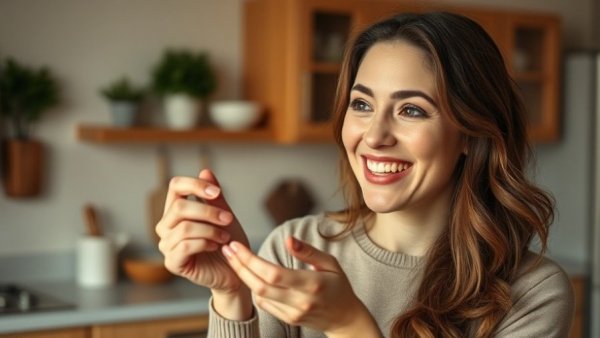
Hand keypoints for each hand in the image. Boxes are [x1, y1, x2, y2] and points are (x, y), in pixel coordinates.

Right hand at [156, 169, 248, 292]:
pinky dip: (205, 243)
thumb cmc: (227, 243)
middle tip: (229, 219)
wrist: (234, 272)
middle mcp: (166, 226)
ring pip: (184, 228)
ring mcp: (166, 245)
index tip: (216, 193)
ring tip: (225, 237)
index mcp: (176, 211)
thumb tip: (205, 171)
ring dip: (210, 230)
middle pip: (179, 207)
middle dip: (208, 212)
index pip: (175, 186)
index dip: (195, 185)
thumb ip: (214, 197)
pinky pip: (184, 246)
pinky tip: (217, 246)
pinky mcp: (172, 262)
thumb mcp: (224, 215)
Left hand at [222, 237, 381, 336]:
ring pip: (259, 295)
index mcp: (312, 284)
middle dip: (240, 266)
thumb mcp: (330, 263)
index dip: (251, 260)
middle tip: (227, 249)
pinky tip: (249, 274)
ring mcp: (293, 313)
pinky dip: (255, 288)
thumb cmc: (339, 286)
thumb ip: (308, 252)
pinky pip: (264, 304)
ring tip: (233, 258)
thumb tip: (288, 239)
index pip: (274, 273)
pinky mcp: (288, 320)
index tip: (237, 245)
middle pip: (261, 285)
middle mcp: (301, 301)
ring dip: (243, 276)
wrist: (345, 318)